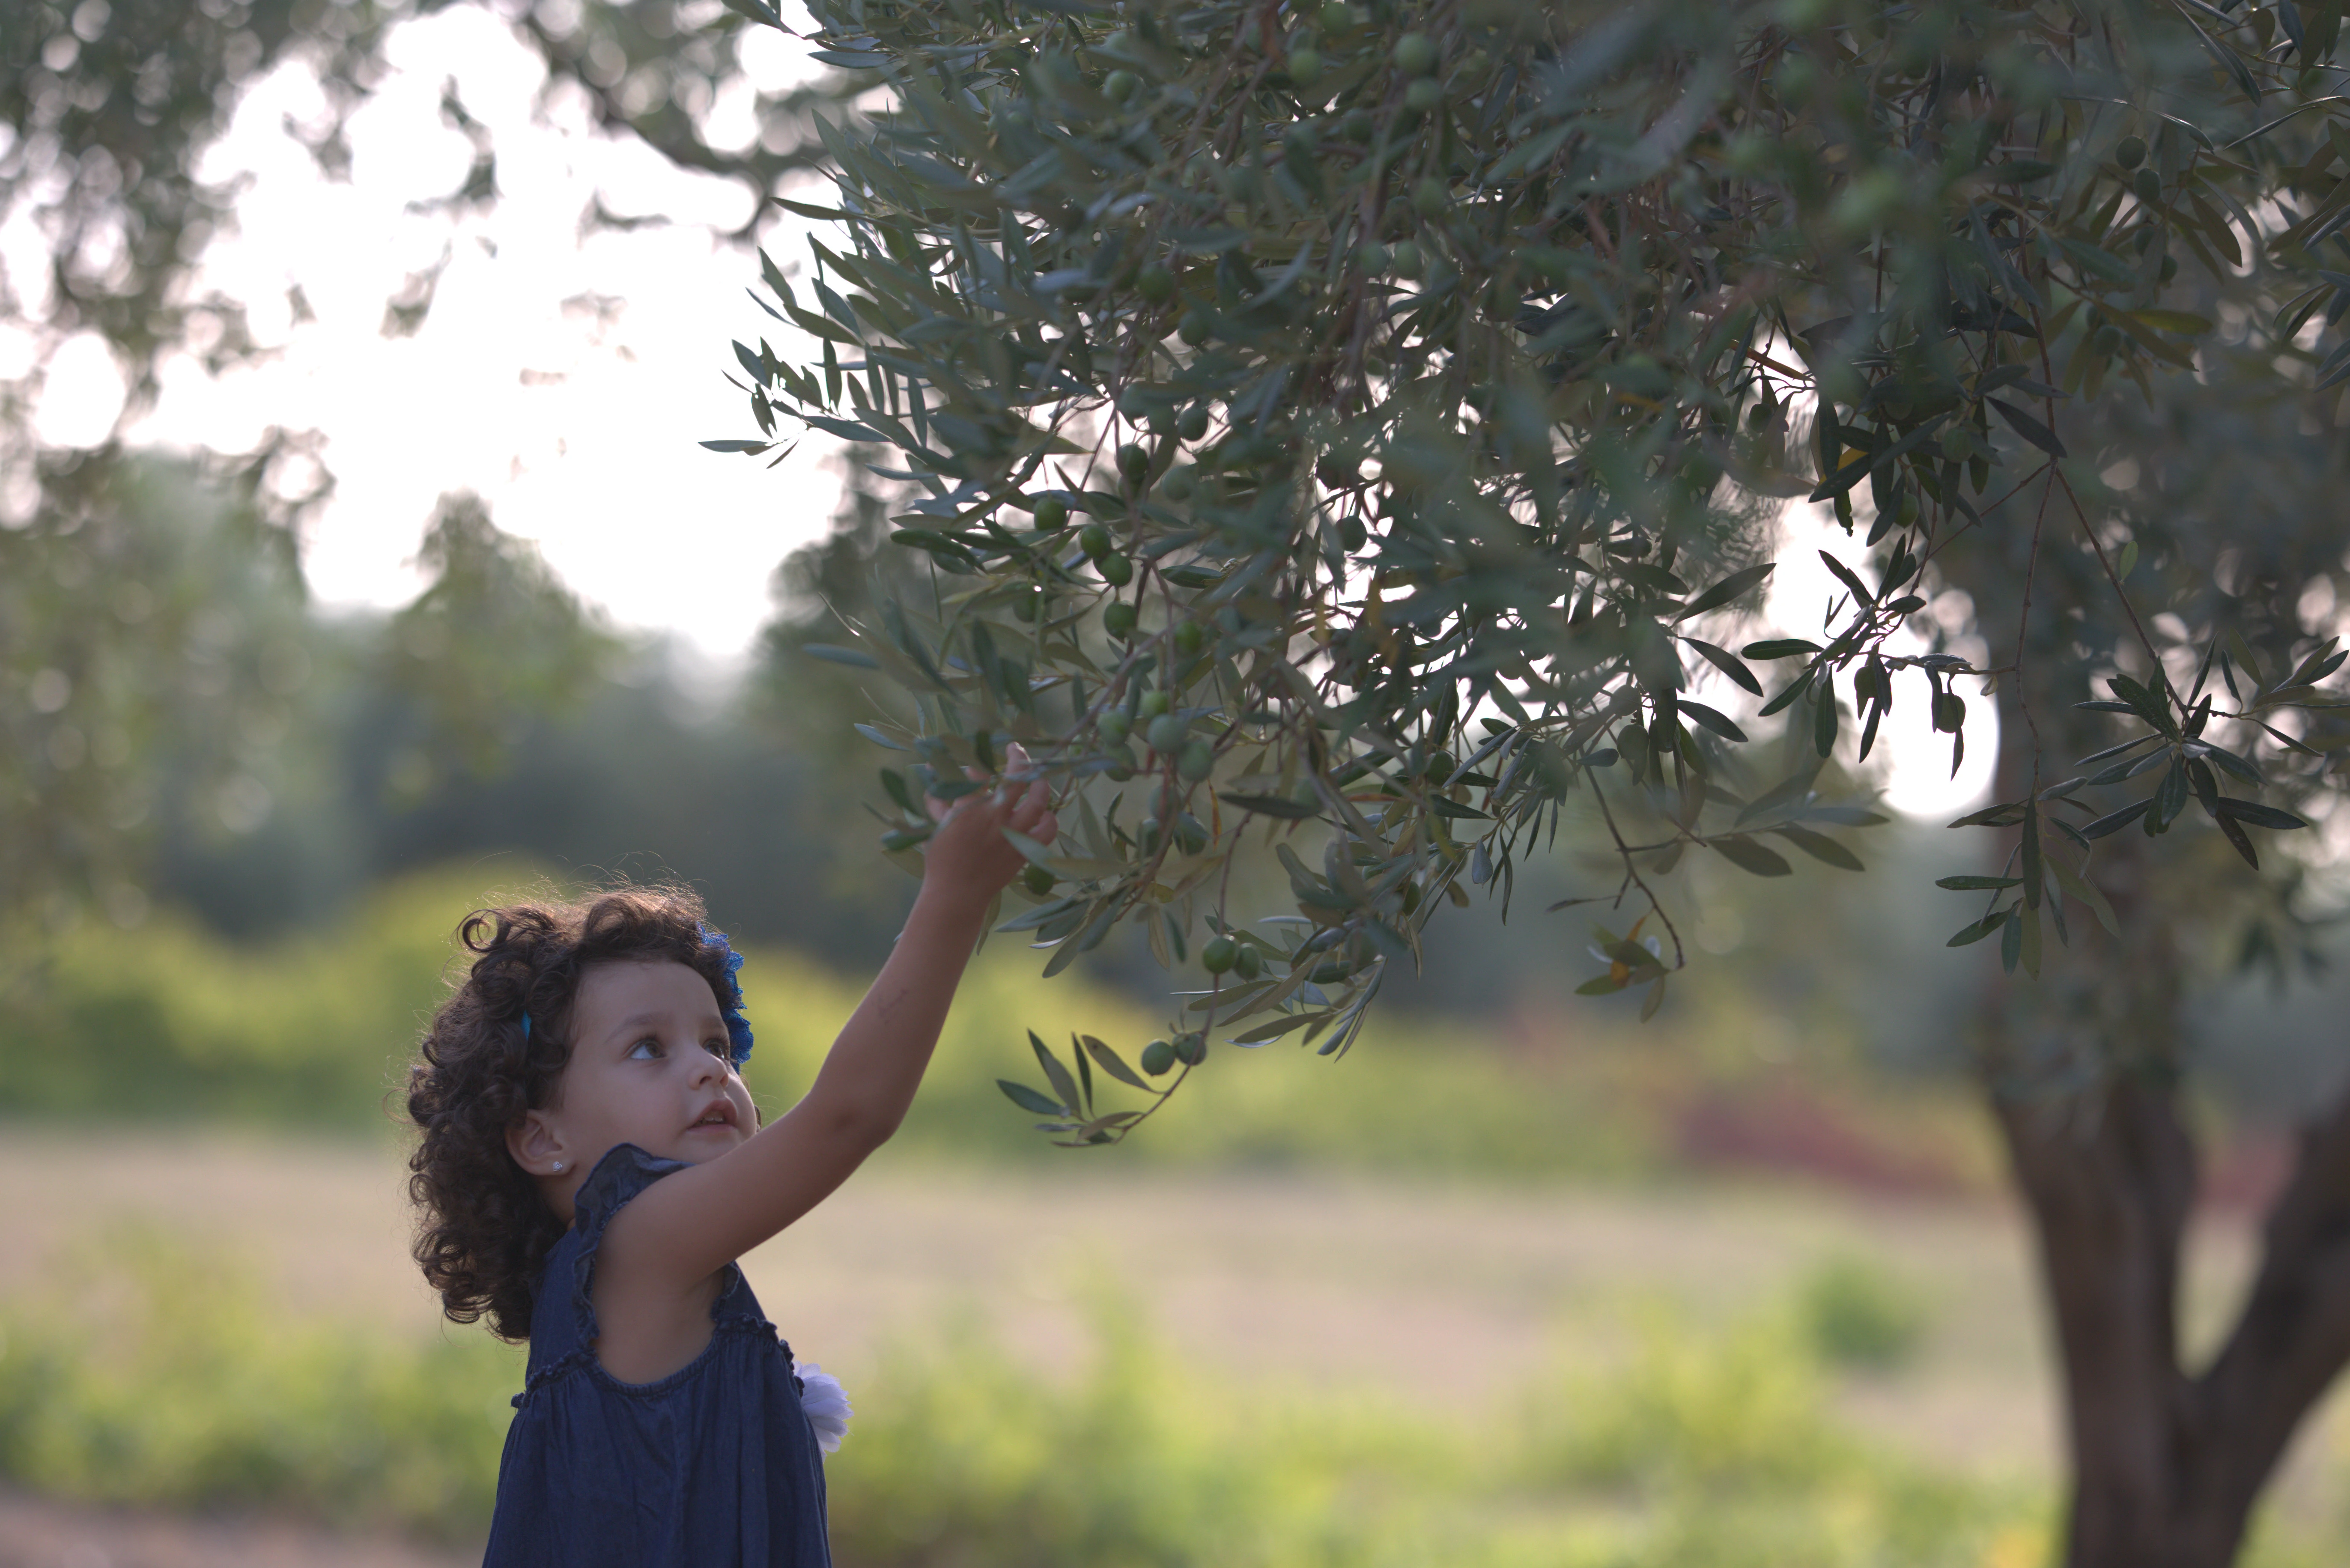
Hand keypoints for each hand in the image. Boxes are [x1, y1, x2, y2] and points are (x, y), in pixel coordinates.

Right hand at [921, 743, 1058, 909]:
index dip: (978, 762)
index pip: (979, 773)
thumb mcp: (934, 825)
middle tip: (1016, 749)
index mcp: (970, 810)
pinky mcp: (1024, 851)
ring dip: (1040, 784)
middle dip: (1019, 756)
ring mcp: (1013, 835)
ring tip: (1038, 777)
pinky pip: (1047, 832)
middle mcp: (996, 819)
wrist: (957, 894)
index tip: (977, 764)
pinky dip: (1049, 820)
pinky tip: (1044, 814)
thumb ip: (937, 798)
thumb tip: (930, 767)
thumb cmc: (942, 859)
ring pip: (1039, 801)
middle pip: (1017, 778)